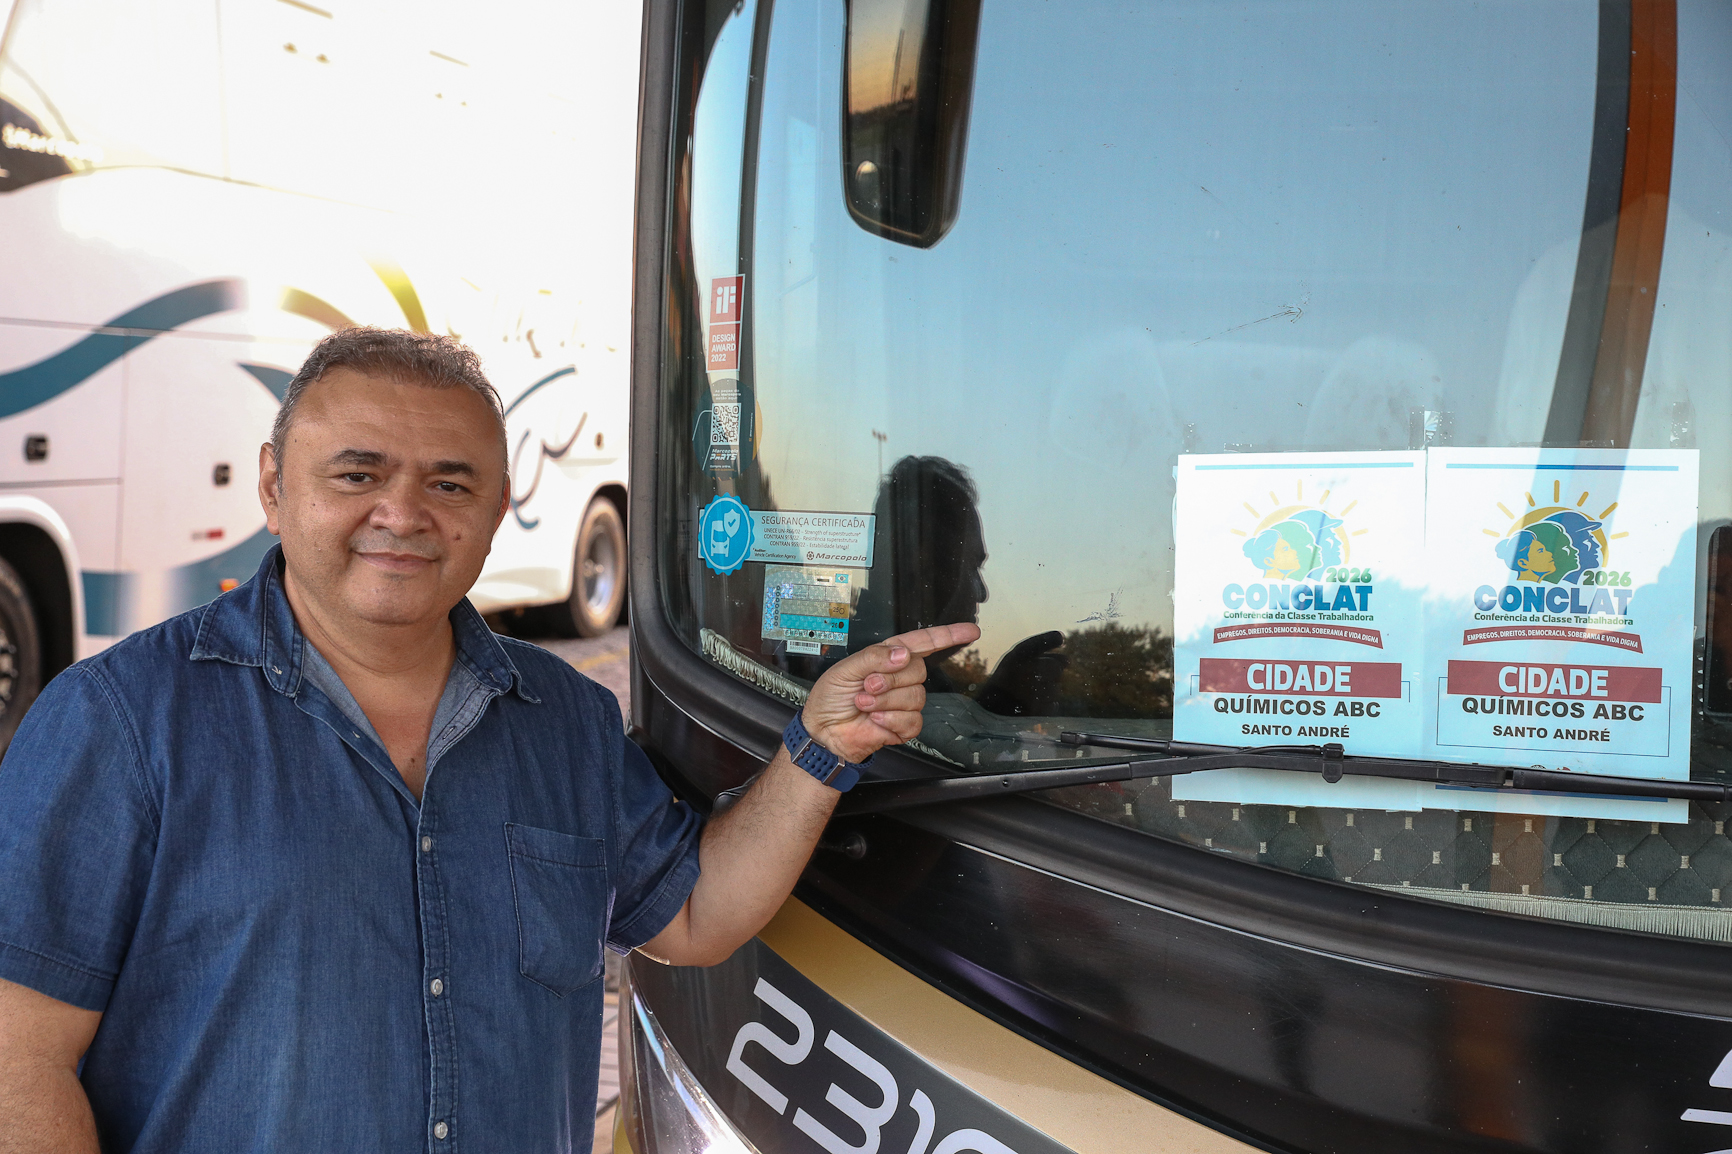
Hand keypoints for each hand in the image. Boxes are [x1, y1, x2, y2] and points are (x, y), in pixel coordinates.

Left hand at [802, 623, 980, 763]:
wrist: (824, 732)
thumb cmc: (830, 698)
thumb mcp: (845, 669)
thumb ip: (874, 657)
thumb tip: (901, 654)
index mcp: (888, 657)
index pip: (924, 642)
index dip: (948, 635)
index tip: (970, 631)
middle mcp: (900, 678)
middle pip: (919, 670)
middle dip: (890, 679)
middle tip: (868, 685)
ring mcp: (903, 702)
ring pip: (916, 696)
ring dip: (885, 701)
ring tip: (864, 704)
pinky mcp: (904, 725)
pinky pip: (913, 720)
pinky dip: (890, 720)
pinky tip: (875, 719)